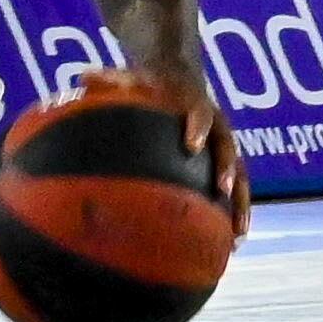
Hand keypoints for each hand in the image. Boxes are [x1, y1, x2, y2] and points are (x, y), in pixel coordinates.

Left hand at [78, 64, 248, 237]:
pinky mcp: (222, 166)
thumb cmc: (149, 82)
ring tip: (237, 235)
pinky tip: (229, 245)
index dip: (198, 127)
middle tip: (222, 191)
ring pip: (240, 176)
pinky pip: (233, 192)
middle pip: (228, 149)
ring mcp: (222, 148)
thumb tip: (81, 75)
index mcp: (196, 104)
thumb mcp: (130, 76)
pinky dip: (233, 215)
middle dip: (227, 170)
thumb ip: (109, 79)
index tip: (191, 146)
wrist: (180, 77)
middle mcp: (217, 127)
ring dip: (241, 204)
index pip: (200, 113)